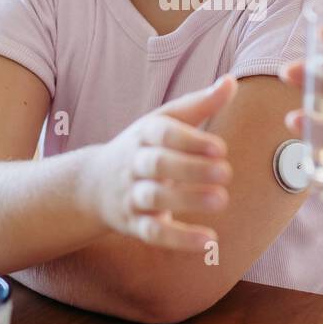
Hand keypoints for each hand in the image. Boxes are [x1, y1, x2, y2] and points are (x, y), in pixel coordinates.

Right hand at [86, 74, 236, 251]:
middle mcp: (134, 163)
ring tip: (221, 200)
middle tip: (227, 173)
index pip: (163, 132)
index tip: (220, 148)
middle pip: (157, 163)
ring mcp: (131, 195)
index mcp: (144, 134)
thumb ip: (199, 105)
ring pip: (154, 198)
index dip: (190, 140)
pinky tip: (209, 241)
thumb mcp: (164, 121)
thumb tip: (230, 82)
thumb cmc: (142, 147)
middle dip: (191, 168)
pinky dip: (179, 239)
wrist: (91, 185)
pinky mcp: (134, 224)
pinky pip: (153, 233)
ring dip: (187, 200)